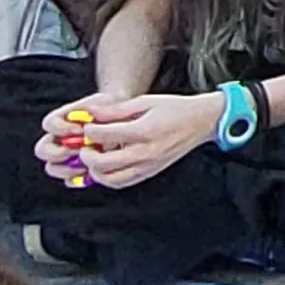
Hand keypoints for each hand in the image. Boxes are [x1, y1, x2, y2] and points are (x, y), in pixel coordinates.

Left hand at [40, 89, 221, 189]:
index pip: (104, 135)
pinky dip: (108, 178)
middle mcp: (145, 152)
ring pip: (110, 179)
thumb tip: (91, 113)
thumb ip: (116, 109)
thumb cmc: (174, 108)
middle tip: (84, 145)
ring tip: (93, 157)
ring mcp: (148, 166)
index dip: (89, 130)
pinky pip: (122, 182)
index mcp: (143, 131)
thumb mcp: (145, 101)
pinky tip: (105, 166)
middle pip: (103, 163)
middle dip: (86, 155)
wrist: (200, 122)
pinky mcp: (149, 172)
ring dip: (95, 170)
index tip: (86, 125)